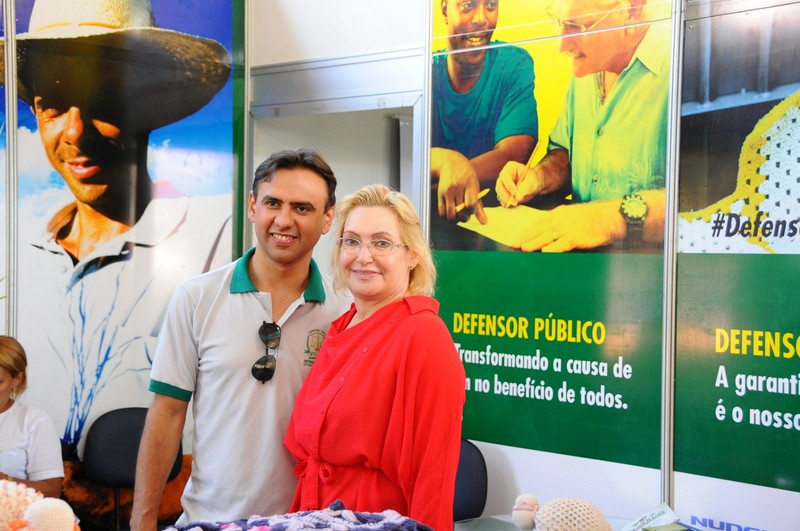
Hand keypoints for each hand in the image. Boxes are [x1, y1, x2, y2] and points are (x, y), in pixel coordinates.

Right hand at [432, 148, 486, 222]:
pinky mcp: (440, 194)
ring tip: (458, 216)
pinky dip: (446, 217)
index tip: (471, 210)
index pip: (471, 204)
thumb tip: (485, 222)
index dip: (472, 211)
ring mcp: (447, 191)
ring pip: (450, 215)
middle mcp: (457, 188)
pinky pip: (442, 213)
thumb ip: (479, 206)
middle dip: (464, 218)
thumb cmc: (466, 177)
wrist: (450, 163)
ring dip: (455, 220)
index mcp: (469, 184)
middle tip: (465, 216)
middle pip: (460, 212)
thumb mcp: (475, 186)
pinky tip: (451, 214)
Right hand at [496, 161, 540, 207]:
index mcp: (510, 167)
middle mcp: (504, 175)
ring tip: (517, 202)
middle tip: (515, 201)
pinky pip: (501, 198)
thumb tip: (517, 197)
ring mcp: (502, 184)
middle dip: (506, 195)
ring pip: (499, 193)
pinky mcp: (503, 192)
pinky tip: (513, 204)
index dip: (508, 185)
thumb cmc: (532, 179)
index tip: (514, 193)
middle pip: (500, 185)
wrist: (533, 183)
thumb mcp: (530, 182)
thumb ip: (523, 188)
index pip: (505, 176)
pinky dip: (506, 202)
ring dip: (507, 199)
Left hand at [509, 201, 623, 252]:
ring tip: (524, 248)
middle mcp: (561, 219)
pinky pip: (561, 244)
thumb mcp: (574, 214)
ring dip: (534, 243)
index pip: (539, 221)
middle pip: (539, 229)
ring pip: (546, 236)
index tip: (518, 236)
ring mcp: (568, 228)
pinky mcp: (576, 237)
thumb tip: (550, 228)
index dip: (527, 230)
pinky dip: (552, 248)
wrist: (610, 215)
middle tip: (514, 244)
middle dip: (526, 237)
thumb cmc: (594, 216)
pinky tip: (544, 252)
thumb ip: (561, 220)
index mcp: (560, 213)